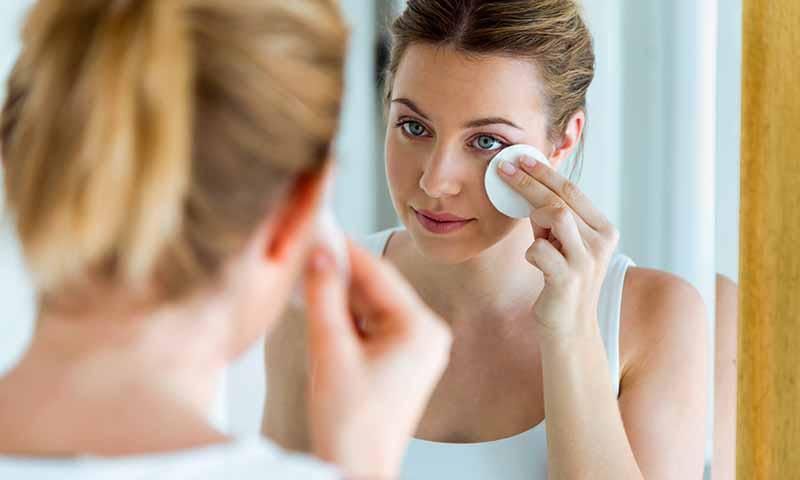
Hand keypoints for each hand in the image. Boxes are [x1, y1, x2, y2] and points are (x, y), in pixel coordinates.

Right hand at [303, 240, 451, 478]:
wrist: (355, 470)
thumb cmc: (349, 424)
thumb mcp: (329, 349)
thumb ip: (323, 295)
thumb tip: (320, 253)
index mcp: (421, 328)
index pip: (378, 273)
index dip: (345, 248)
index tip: (320, 226)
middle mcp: (428, 334)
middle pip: (378, 288)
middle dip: (342, 270)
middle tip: (309, 246)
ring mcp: (418, 349)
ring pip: (374, 305)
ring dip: (343, 292)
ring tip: (310, 271)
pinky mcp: (404, 361)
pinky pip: (375, 325)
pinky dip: (350, 315)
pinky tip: (324, 303)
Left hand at [498, 156, 619, 340]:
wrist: (570, 328)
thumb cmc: (561, 279)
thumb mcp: (561, 243)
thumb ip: (552, 218)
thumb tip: (526, 183)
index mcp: (604, 229)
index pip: (572, 190)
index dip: (544, 172)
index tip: (521, 157)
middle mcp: (601, 242)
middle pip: (561, 198)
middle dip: (530, 180)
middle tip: (504, 167)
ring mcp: (586, 261)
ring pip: (555, 215)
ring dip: (534, 215)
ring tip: (530, 226)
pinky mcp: (568, 279)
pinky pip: (539, 250)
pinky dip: (531, 252)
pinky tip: (535, 261)